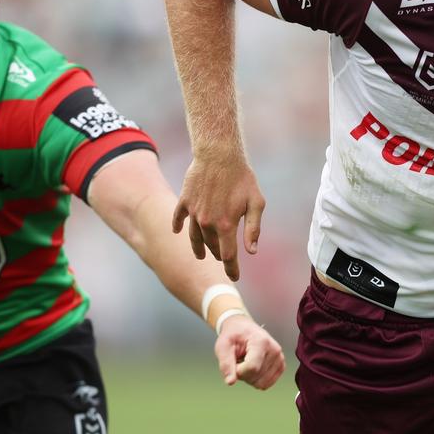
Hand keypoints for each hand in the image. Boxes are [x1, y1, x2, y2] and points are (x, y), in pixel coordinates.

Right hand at [173, 156, 265, 280]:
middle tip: (224, 258)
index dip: (232, 269)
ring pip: (194, 237)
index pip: (228, 255)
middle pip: (211, 247)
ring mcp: (193, 212)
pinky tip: (177, 232)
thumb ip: (254, 229)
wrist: (219, 155)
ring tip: (201, 255)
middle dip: (218, 254)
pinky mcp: (185, 201)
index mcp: (226, 225)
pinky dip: (177, 227)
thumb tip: (252, 252)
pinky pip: (178, 218)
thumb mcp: (256, 203)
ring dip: (199, 248)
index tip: (234, 278)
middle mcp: (207, 222)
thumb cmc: (242, 178)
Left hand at [215, 315, 285, 389]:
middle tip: (239, 360)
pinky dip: (257, 380)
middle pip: (255, 376)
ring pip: (261, 383)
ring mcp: (279, 358)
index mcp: (261, 342)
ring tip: (247, 362)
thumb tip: (230, 382)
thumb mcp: (223, 346)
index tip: (233, 361)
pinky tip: (254, 367)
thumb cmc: (233, 336)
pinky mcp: (281, 365)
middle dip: (242, 374)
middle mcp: (274, 350)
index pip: (251, 368)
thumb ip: (226, 364)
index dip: (238, 370)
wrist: (243, 329)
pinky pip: (266, 384)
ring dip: (249, 377)